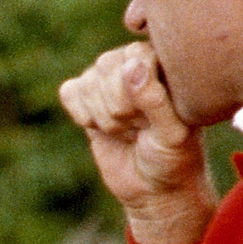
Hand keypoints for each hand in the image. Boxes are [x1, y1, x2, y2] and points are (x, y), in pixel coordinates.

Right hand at [57, 42, 214, 243]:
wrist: (153, 188)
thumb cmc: (173, 158)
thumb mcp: (171, 133)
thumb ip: (154, 98)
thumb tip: (130, 65)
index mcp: (166, 64)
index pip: (134, 55)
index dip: (136, 91)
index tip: (152, 118)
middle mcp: (135, 63)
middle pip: (106, 66)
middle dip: (118, 107)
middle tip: (139, 128)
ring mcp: (108, 79)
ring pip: (87, 82)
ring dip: (103, 117)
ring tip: (127, 131)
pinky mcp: (86, 96)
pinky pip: (69, 92)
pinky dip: (82, 116)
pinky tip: (102, 129)